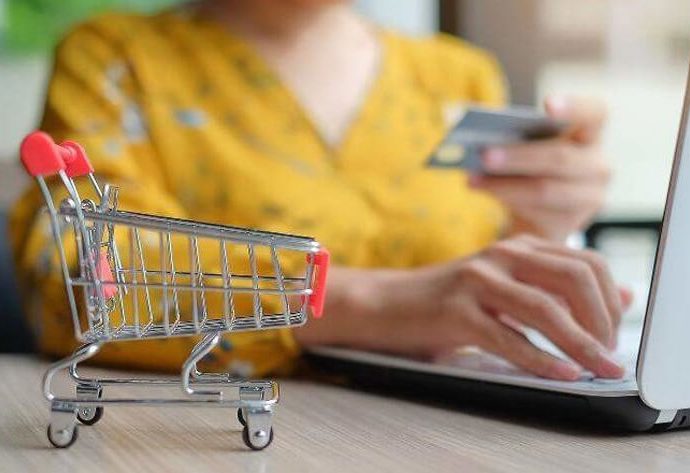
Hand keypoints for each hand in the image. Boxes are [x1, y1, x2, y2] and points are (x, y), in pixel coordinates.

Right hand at [295, 235, 630, 380]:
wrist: (385, 304)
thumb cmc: (447, 300)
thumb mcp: (508, 286)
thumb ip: (558, 288)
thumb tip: (621, 295)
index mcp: (518, 246)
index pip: (585, 263)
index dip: (610, 299)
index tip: (613, 333)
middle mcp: (501, 255)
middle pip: (574, 279)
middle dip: (602, 321)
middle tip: (609, 356)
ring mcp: (477, 281)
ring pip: (545, 309)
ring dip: (581, 344)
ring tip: (600, 370)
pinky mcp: (456, 311)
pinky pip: (509, 338)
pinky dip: (541, 360)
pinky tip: (561, 373)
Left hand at [470, 96, 609, 241]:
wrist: (542, 212)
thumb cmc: (534, 165)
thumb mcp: (530, 146)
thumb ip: (516, 138)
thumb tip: (481, 141)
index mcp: (591, 132)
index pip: (594, 113)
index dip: (573, 107)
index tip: (547, 103)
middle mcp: (597, 165)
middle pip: (559, 157)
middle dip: (518, 156)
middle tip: (484, 154)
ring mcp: (589, 197)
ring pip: (544, 189)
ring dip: (503, 183)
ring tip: (472, 177)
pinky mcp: (570, 222)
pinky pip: (534, 211)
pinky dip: (502, 197)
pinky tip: (478, 187)